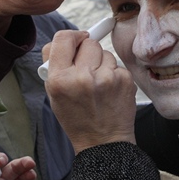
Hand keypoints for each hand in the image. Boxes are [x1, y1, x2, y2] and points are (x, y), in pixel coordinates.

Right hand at [42, 30, 136, 153]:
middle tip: (86, 67)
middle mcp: (82, 77)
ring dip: (100, 63)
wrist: (103, 143)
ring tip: (97, 83)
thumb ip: (55, 64)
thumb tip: (67, 39)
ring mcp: (106, 78)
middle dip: (86, 51)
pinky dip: (113, 73)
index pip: (63, 38)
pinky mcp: (125, 81)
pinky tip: (109, 90)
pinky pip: (117, 65)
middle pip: (88, 42)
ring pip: (104, 52)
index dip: (70, 36)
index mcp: (60, 79)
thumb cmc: (76, 117)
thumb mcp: (53, 93)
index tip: (76, 39)